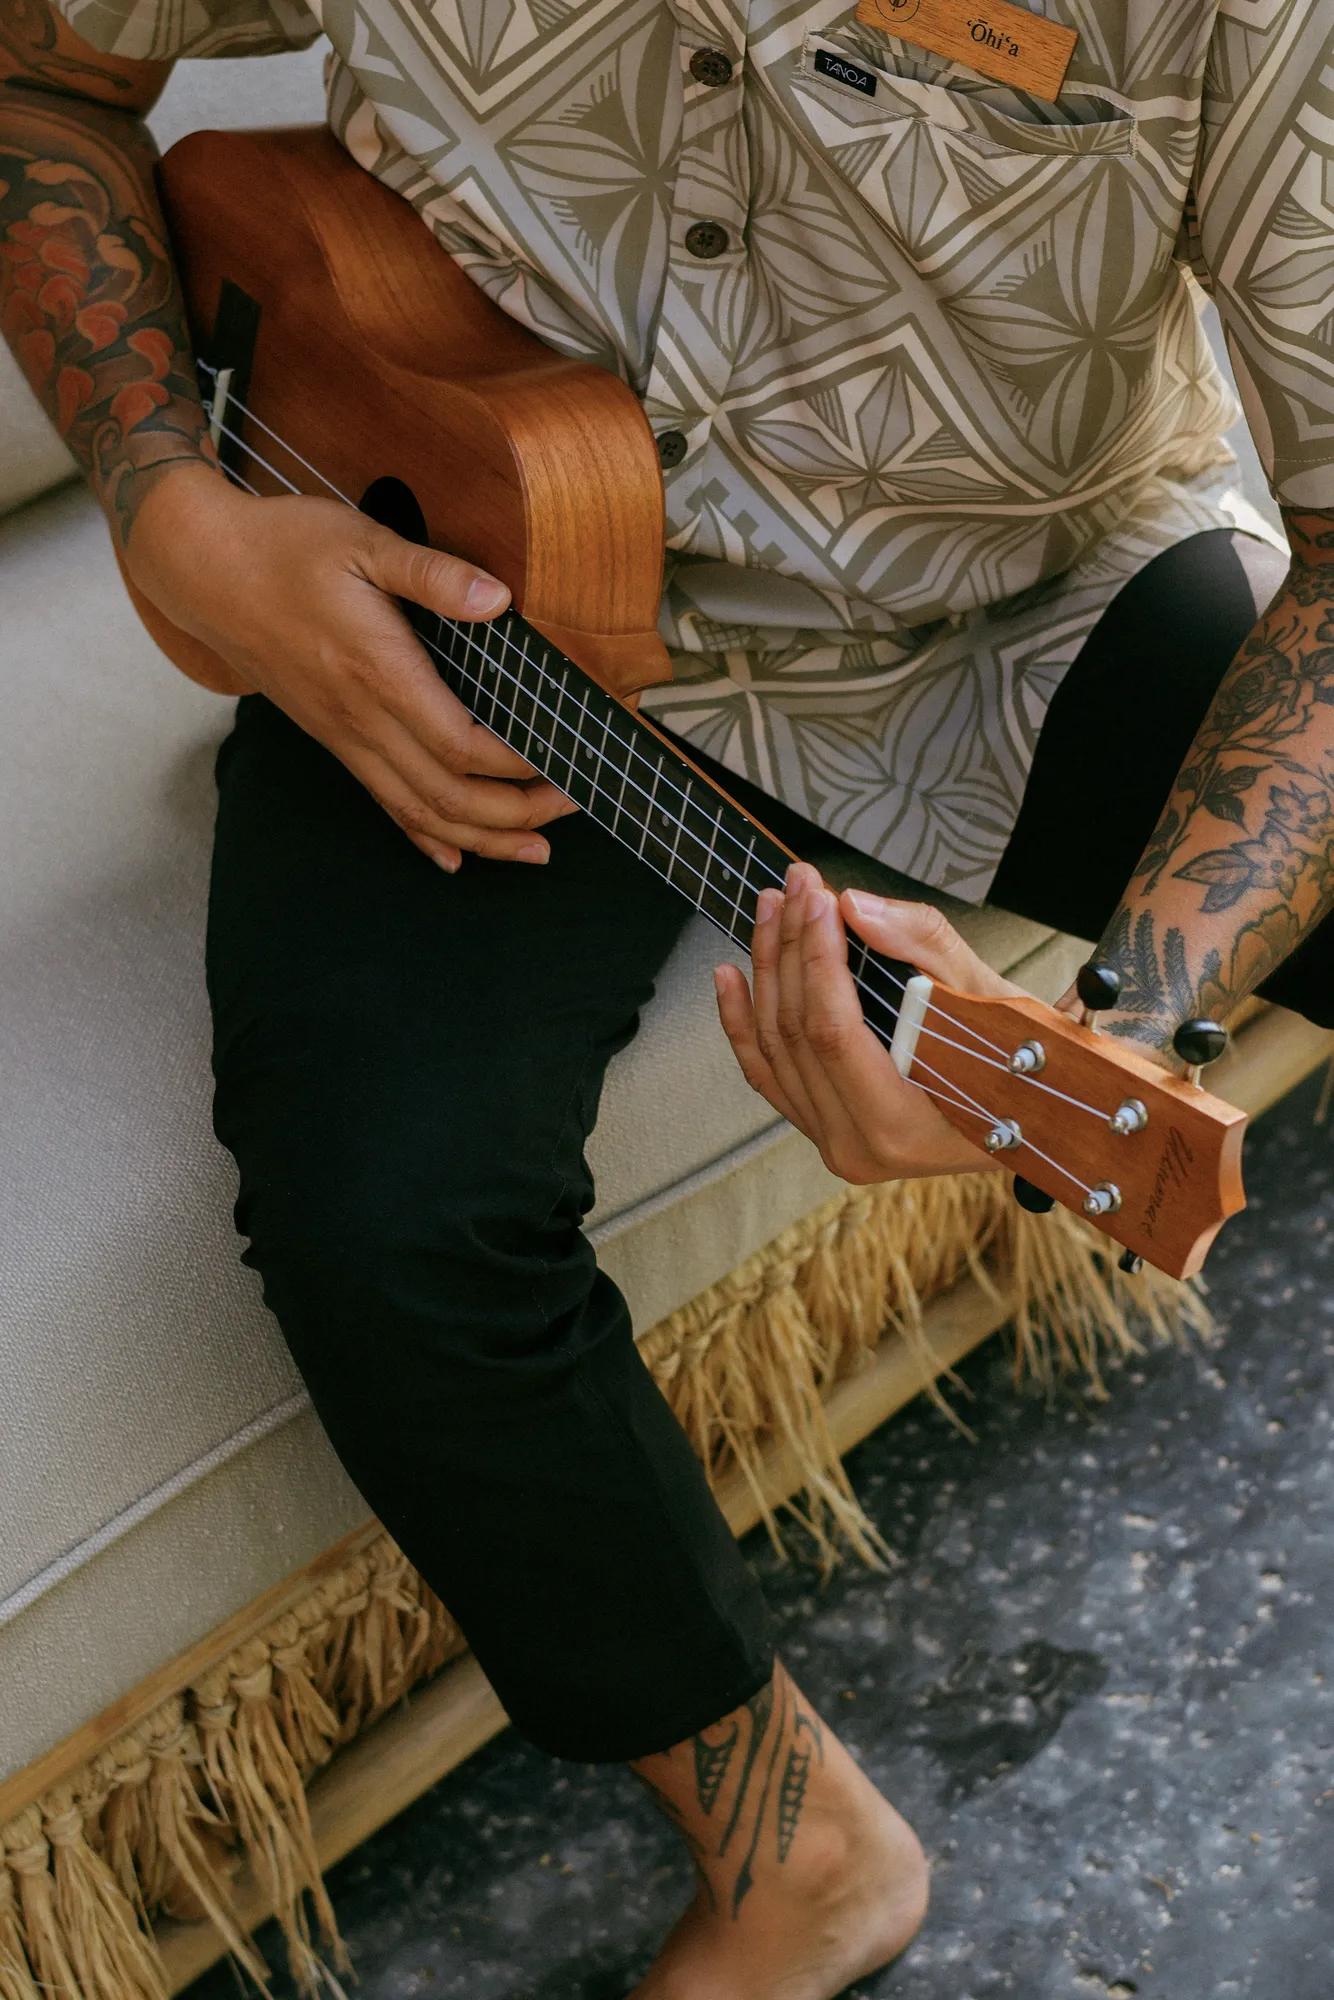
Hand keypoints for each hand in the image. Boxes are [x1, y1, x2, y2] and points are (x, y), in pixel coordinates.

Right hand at [126, 463, 576, 869]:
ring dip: (483, 838)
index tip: (567, 761)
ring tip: (535, 850)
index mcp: (378, 672)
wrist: (204, 572)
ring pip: (420, 812)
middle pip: (449, 795)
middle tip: (572, 806)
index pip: (463, 745)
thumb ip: (434, 574)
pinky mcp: (334, 739)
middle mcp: (361, 719)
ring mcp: (344, 736)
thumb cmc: (285, 548)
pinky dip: (424, 836)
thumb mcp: (363, 541)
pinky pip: (384, 803)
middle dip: (517, 814)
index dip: (520, 766)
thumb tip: (497, 599)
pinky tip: (454, 858)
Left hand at [714, 863, 1024, 1182]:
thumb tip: (854, 906)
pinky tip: (730, 975)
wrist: (1037, 1122)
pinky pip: (766, 1074)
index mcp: (898, 1125)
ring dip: (767, 969)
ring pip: (773, 1047)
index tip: (819, 895)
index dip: (818, 954)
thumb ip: (922, 948)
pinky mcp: (824, 1129)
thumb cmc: (1026, 1067)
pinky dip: (742, 1022)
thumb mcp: (992, 1000)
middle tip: (797, 885)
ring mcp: (834, 1143)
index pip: (832, 1029)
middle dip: (791, 946)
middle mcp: (856, 1146)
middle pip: (795, 1032)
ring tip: (771, 910)